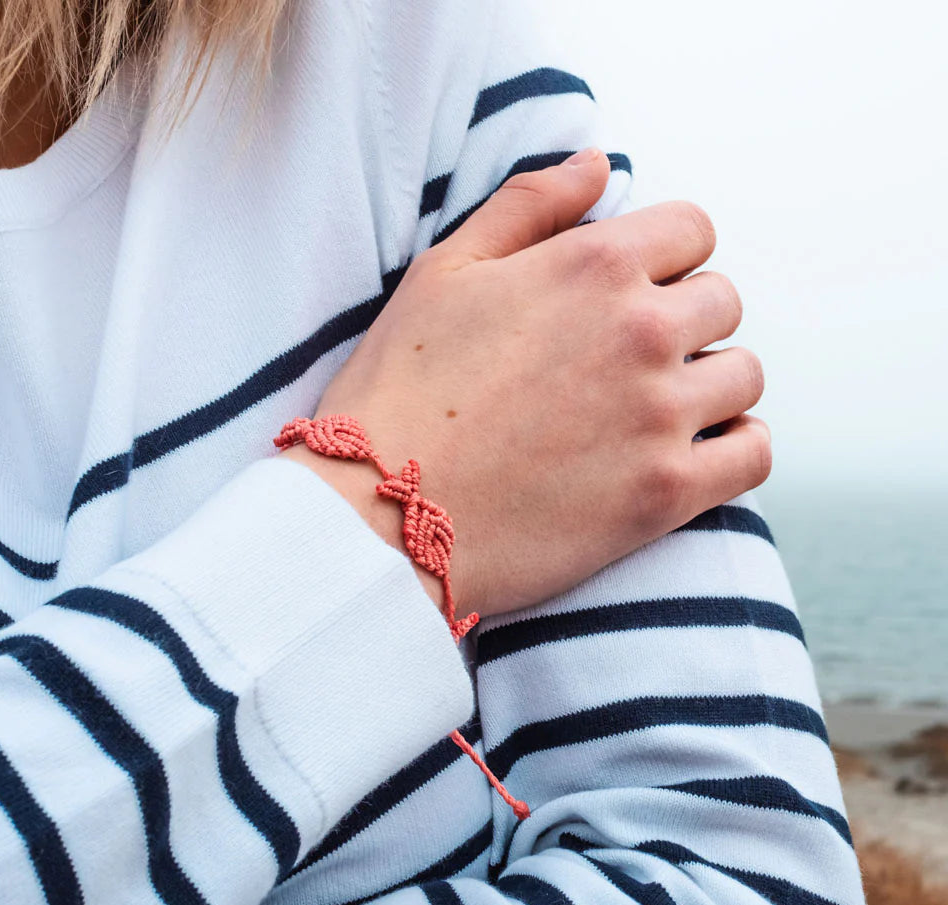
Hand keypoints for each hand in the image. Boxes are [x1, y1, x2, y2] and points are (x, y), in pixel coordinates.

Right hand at [293, 147, 768, 618]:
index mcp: (593, 265)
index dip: (665, 257)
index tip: (636, 289)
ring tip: (659, 408)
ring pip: (744, 376)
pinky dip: (738, 449)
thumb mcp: (444, 271)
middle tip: (631, 358)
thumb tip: (600, 163)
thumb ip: (530, 205)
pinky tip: (700, 451)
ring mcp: (659, 415)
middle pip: (723, 302)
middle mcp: (642, 331)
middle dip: (686, 320)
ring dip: (712, 384)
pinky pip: (752, 457)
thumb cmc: (399, 391)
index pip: (692, 231)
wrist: (380, 514)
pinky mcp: (665, 494)